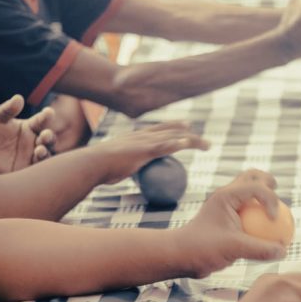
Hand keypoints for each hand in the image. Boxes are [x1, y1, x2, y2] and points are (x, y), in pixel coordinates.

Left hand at [0, 95, 55, 175]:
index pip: (41, 120)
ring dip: (45, 152)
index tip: (48, 112)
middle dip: (49, 137)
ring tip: (39, 150)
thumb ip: (6, 109)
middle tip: (45, 135)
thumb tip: (18, 98)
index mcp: (30, 127)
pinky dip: (39, 167)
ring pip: (46, 155)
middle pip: (48, 139)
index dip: (46, 116)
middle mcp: (35, 142)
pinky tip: (33, 162)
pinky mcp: (27, 171)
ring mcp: (32, 157)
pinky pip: (36, 170)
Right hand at [95, 122, 209, 184]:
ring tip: (207, 145)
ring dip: (193, 140)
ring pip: (174, 137)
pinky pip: (166, 146)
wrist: (93, 164)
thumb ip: (124, 167)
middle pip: (171, 130)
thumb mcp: (115, 165)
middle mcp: (143, 135)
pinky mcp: (145, 149)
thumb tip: (124, 174)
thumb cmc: (101, 168)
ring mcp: (145, 141)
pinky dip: (179, 144)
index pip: (159, 129)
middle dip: (189, 133)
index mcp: (136, 136)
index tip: (186, 127)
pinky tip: (190, 144)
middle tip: (203, 140)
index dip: (174, 127)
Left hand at [174, 170, 288, 276]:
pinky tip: (270, 235)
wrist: (180, 255)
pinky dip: (260, 217)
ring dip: (265, 198)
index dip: (272, 200)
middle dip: (269, 183)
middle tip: (279, 200)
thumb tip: (284, 251)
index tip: (275, 220)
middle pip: (253, 176)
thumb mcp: (233, 249)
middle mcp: (227, 196)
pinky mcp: (228, 219)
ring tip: (276, 216)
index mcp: (226, 196)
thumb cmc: (202, 249)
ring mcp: (227, 206)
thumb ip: (260, 249)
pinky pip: (249, 212)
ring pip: (250, 191)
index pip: (257, 187)